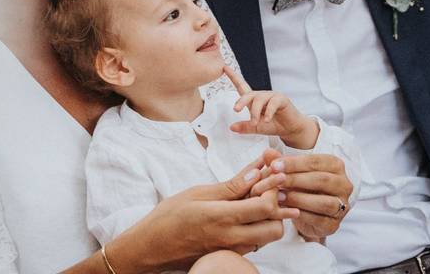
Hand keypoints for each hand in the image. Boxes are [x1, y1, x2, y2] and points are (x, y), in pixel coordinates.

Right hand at [107, 155, 297, 271]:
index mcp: (222, 218)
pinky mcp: (230, 256)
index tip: (271, 172)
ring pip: (267, 238)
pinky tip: (246, 213)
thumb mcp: (197, 194)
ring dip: (269, 218)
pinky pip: (254, 243)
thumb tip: (256, 172)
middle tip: (266, 189)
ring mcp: (232, 251)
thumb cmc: (168, 218)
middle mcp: (232, 239)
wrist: (151, 248)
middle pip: (275, 228)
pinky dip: (258, 227)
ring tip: (256, 199)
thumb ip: (230, 186)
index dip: (273, 188)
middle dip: (278, 207)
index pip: (265, 206)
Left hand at [224, 67, 319, 148]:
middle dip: (241, 101)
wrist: (291, 129)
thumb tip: (232, 127)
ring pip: (259, 99)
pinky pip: (273, 102)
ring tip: (256, 122)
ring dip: (256, 112)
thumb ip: (246, 127)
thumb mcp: (257, 128)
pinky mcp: (281, 99)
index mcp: (254, 100)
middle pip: (248, 94)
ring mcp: (272, 96)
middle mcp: (262, 96)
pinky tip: (267, 120)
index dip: (233, 77)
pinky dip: (269, 112)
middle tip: (236, 110)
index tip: (224, 67)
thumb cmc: (274, 125)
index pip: (242, 86)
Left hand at [254, 149, 353, 241]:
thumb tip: (267, 152)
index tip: (274, 166)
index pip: (316, 161)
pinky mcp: (334, 224)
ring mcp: (342, 205)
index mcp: (335, 165)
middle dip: (296, 180)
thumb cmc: (301, 186)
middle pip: (322, 180)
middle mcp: (343, 184)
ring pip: (324, 202)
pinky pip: (320, 219)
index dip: (294, 163)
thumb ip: (280, 162)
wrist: (309, 213)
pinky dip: (302, 215)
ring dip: (299, 199)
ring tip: (279, 197)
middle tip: (276, 181)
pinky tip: (286, 211)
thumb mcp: (290, 171)